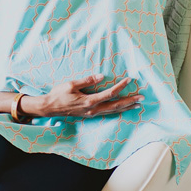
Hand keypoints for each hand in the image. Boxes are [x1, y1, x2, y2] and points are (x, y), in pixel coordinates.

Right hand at [28, 74, 142, 118]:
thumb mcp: (71, 84)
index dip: (121, 87)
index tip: (129, 79)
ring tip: (137, 104)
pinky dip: (117, 110)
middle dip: (130, 101)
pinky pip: (107, 113)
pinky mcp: (89, 114)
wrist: (49, 108)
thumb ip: (87, 80)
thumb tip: (101, 76)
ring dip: (126, 107)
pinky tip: (122, 108)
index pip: (109, 94)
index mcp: (89, 101)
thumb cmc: (58, 94)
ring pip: (112, 111)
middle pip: (115, 106)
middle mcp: (93, 109)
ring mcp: (91, 113)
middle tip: (142, 98)